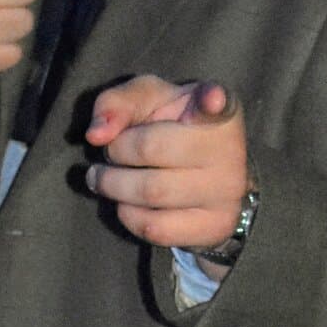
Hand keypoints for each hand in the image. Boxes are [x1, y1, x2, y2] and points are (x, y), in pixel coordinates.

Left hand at [84, 77, 248, 256]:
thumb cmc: (172, 127)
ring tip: (105, 178)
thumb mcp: (146, 101)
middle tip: (110, 152)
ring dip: (114, 185)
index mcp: (216, 110)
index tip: (213, 98)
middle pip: (151, 148)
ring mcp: (227, 192)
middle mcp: (230, 150)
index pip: (218, 103)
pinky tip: (127, 204)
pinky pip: (156, 228)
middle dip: (116, 151)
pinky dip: (129, 216)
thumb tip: (96, 134)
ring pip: (151, 192)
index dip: (213, 99)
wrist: (208, 176)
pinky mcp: (216, 226)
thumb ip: (117, 103)